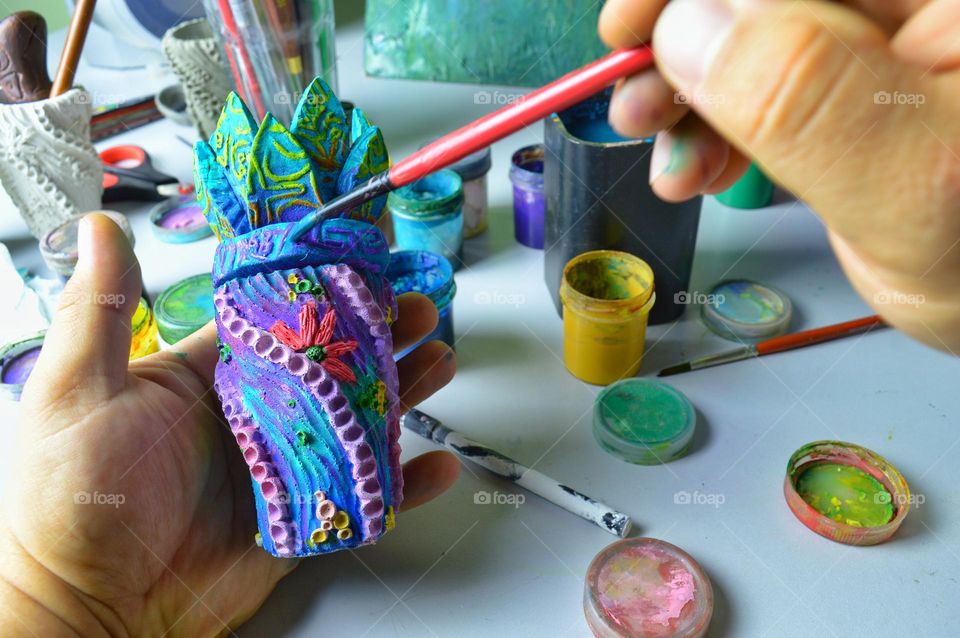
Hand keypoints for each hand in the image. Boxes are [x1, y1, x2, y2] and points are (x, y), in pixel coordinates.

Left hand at [0, 214, 458, 635]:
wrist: (89, 607)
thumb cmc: (71, 499)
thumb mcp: (79, 390)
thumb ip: (101, 309)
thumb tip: (99, 227)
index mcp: (209, 378)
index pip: (279, 321)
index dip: (323, 292)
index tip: (362, 265)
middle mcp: (253, 417)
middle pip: (333, 366)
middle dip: (380, 335)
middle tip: (419, 310)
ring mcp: (283, 468)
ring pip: (358, 421)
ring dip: (403, 393)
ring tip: (440, 362)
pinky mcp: (301, 519)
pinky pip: (364, 496)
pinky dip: (407, 483)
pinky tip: (437, 463)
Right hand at [599, 0, 959, 351]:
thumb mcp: (913, 184)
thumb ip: (806, 98)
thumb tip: (688, 26)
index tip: (628, 28)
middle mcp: (914, 2)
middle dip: (683, 43)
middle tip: (636, 106)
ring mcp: (882, 43)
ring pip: (751, 36)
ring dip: (689, 95)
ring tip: (669, 160)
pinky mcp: (853, 89)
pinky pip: (762, 85)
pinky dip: (715, 127)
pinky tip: (697, 170)